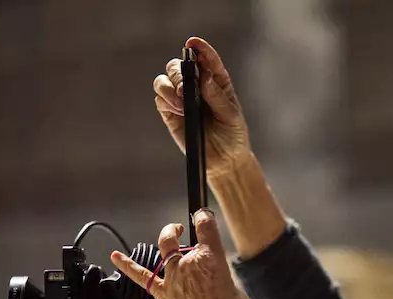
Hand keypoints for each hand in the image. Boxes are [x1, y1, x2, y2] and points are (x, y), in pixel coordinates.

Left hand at [111, 209, 253, 298]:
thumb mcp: (235, 289)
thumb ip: (221, 275)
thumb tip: (213, 272)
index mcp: (211, 259)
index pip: (205, 226)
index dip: (203, 217)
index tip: (203, 217)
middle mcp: (188, 263)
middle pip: (182, 239)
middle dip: (183, 232)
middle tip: (185, 231)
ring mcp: (172, 277)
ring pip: (164, 249)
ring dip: (167, 239)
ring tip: (171, 234)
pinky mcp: (162, 293)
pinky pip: (141, 276)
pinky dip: (127, 265)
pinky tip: (115, 256)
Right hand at [154, 37, 250, 179]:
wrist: (224, 161)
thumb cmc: (232, 135)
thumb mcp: (231, 116)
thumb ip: (218, 96)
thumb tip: (205, 76)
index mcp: (215, 80)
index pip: (205, 58)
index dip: (199, 48)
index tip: (193, 43)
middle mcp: (195, 85)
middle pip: (177, 66)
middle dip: (179, 72)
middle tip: (185, 88)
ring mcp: (180, 99)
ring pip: (164, 80)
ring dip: (170, 87)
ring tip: (182, 104)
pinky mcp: (170, 113)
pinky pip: (160, 99)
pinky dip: (166, 101)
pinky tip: (179, 111)